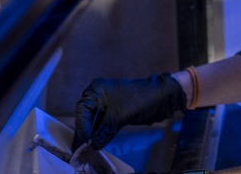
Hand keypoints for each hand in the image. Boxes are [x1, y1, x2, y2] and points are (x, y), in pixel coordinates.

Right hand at [72, 74, 186, 150]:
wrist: (161, 97)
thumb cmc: (139, 100)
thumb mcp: (119, 116)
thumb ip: (104, 131)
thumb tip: (93, 145)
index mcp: (96, 89)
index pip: (82, 109)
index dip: (81, 126)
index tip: (83, 141)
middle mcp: (98, 96)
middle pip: (86, 116)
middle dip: (84, 133)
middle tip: (79, 149)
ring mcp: (106, 105)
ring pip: (94, 123)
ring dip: (91, 136)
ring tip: (85, 150)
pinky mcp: (114, 114)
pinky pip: (103, 126)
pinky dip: (100, 135)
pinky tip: (96, 145)